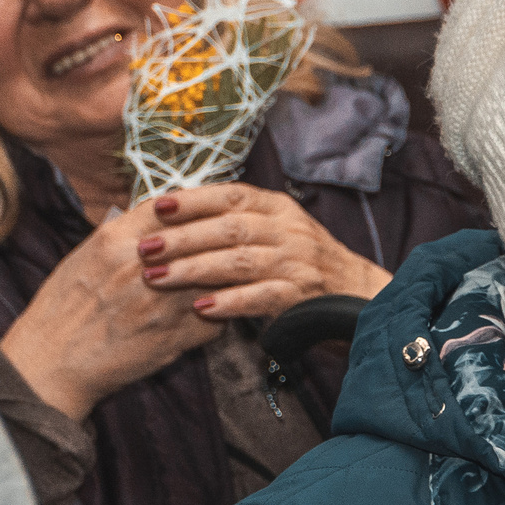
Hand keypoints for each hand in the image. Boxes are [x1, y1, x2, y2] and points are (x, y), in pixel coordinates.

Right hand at [1, 195, 220, 419]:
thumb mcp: (87, 255)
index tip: (207, 211)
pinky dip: (223, 309)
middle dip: (219, 238)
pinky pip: (219, 315)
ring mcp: (163, 303)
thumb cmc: (64, 309)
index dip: (196, 206)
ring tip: (227, 273)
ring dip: (225, 273)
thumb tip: (165, 216)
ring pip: (218, 275)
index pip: (173, 207)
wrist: (52, 362)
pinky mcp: (178, 336)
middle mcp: (141, 268)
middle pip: (203, 238)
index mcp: (115, 241)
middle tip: (231, 240)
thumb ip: (127, 234)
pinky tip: (215, 307)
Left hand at [137, 183, 391, 321]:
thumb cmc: (305, 266)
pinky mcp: (303, 296)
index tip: (157, 207)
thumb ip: (237, 225)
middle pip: (229, 228)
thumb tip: (176, 219)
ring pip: (239, 260)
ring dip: (194, 269)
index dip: (193, 200)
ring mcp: (298, 262)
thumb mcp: (278, 232)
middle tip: (145, 249)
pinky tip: (201, 308)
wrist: (360, 298)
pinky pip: (260, 296)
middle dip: (182, 238)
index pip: (231, 197)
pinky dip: (229, 302)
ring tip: (158, 279)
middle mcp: (290, 230)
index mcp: (279, 209)